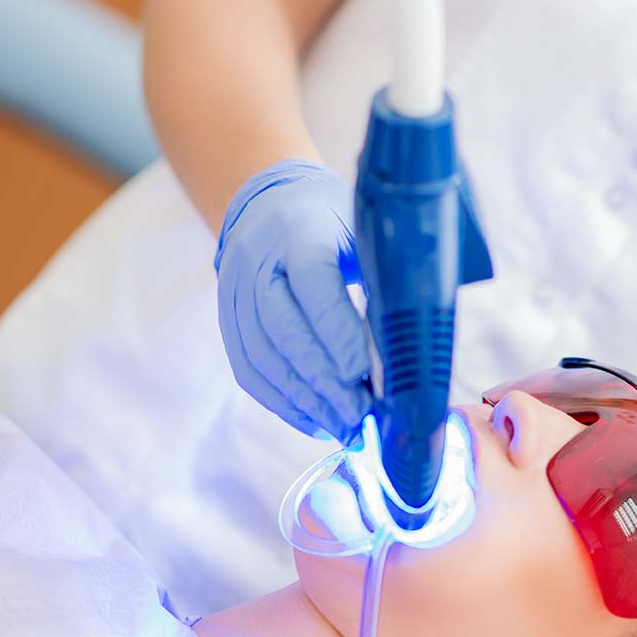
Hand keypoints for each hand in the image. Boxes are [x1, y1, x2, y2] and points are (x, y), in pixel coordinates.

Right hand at [214, 160, 371, 443]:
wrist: (271, 205)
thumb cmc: (336, 226)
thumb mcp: (366, 234)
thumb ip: (384, 282)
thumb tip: (409, 352)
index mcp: (298, 232)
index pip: (314, 287)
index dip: (338, 335)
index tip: (366, 375)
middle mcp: (257, 262)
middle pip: (284, 331)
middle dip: (325, 382)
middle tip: (361, 417)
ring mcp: (234, 294)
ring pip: (263, 359)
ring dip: (306, 402)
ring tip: (346, 430)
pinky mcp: (228, 323)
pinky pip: (250, 373)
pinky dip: (285, 405)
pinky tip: (318, 424)